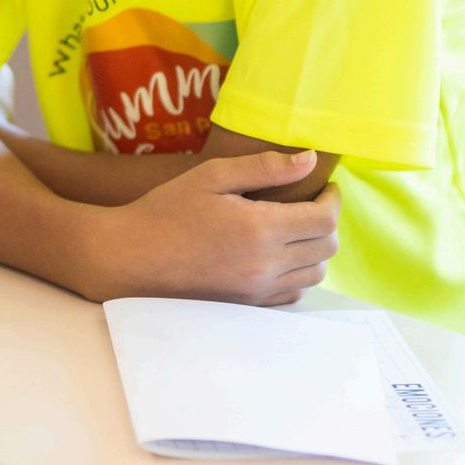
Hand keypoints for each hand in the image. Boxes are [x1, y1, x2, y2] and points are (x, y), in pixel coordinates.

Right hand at [92, 151, 340, 305]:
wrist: (132, 257)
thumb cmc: (166, 210)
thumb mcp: (212, 176)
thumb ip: (264, 168)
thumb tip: (310, 159)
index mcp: (260, 228)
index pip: (324, 219)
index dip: (333, 200)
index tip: (326, 187)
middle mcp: (265, 264)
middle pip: (326, 248)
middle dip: (328, 222)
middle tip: (312, 204)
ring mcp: (257, 290)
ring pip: (314, 274)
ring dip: (316, 250)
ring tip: (297, 229)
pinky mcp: (246, 305)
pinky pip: (292, 294)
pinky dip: (297, 274)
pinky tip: (279, 256)